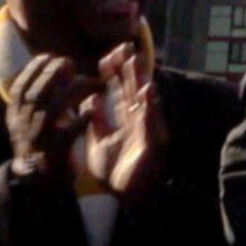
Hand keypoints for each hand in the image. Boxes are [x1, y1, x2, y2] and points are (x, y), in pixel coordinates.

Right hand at [5, 55, 96, 184]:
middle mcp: (23, 129)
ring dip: (68, 93)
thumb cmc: (43, 144)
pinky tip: (91, 110)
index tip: (46, 56)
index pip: (18, 90)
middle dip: (50, 76)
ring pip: (49, 112)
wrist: (40, 183)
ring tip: (87, 81)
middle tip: (67, 62)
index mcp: (15, 119)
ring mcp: (37, 143)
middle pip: (34, 96)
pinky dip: (78, 121)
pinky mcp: (53, 156)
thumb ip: (46, 96)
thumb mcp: (36, 120)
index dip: (31, 71)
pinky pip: (65, 136)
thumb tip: (61, 66)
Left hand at [80, 43, 163, 196]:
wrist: (124, 197)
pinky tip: (147, 91)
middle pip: (134, 89)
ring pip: (145, 100)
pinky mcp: (153, 142)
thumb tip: (91, 98)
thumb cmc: (114, 171)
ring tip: (136, 61)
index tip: (106, 55)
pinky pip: (151, 121)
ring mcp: (148, 130)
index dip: (115, 73)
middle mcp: (139, 120)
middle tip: (123, 47)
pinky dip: (150, 105)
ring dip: (141, 80)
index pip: (121, 90)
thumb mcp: (99, 140)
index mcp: (126, 119)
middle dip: (129, 68)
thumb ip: (97, 120)